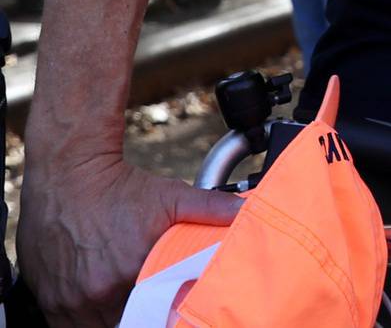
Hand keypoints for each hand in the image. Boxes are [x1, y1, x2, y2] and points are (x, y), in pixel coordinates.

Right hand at [19, 155, 239, 326]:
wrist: (69, 174)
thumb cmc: (121, 188)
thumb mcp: (172, 196)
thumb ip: (212, 209)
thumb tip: (246, 212)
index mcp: (130, 274)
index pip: (152, 315)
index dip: (161, 314)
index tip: (168, 307)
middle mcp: (96, 292)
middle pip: (124, 323)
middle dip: (139, 316)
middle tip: (149, 304)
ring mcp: (68, 298)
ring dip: (110, 319)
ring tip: (124, 302)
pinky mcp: (48, 298)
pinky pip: (66, 324)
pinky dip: (82, 319)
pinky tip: (96, 304)